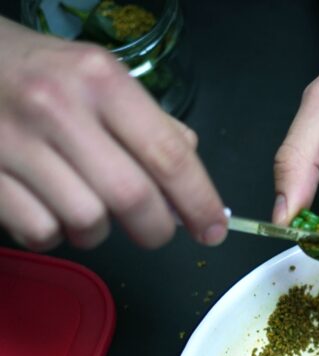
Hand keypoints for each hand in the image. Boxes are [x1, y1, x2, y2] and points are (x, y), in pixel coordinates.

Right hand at [0, 17, 226, 249]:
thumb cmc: (33, 72)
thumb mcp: (95, 77)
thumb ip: (148, 125)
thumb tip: (188, 181)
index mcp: (99, 80)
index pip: (170, 155)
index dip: (200, 202)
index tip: (212, 230)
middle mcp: (58, 106)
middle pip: (133, 197)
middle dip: (155, 229)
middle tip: (153, 230)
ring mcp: (14, 141)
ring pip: (88, 221)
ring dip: (98, 231)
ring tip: (85, 207)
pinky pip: (42, 232)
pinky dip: (52, 234)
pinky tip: (46, 209)